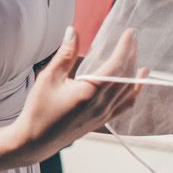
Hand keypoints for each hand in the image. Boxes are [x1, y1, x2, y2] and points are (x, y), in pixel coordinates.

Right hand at [9, 27, 143, 163]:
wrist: (35, 141)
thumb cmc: (39, 109)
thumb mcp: (48, 78)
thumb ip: (65, 55)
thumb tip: (73, 32)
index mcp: (90, 92)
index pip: (116, 66)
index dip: (126, 47)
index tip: (130, 32)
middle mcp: (101, 105)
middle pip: (126, 77)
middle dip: (132, 55)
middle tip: (134, 39)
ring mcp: (103, 115)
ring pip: (129, 92)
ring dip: (135, 73)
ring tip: (138, 59)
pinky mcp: (101, 122)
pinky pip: (124, 106)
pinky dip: (133, 93)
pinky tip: (135, 85)